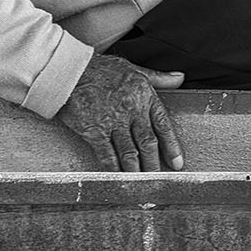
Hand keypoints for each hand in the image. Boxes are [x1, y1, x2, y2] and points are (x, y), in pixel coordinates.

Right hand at [56, 53, 185, 171]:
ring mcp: (113, 122)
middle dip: (154, 164)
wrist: (71, 71)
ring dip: (136, 170)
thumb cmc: (101, 69)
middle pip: (148, 143)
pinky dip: (113, 168)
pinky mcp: (94, 131)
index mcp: (144, 96)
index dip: (172, 146)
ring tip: (140, 181)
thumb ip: (159, 78)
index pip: (163, 125)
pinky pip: (107, 155)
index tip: (177, 163)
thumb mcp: (134, 69)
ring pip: (130, 152)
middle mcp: (132, 111)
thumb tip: (180, 78)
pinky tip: (117, 176)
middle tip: (157, 178)